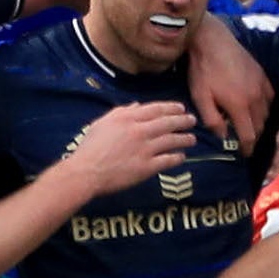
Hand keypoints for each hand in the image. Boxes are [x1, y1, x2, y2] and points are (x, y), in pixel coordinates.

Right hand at [66, 99, 196, 196]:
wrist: (86, 172)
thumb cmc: (90, 148)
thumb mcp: (102, 123)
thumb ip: (120, 112)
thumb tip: (137, 106)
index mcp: (127, 118)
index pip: (156, 109)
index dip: (172, 107)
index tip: (181, 108)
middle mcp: (139, 131)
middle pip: (168, 123)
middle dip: (183, 120)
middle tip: (192, 120)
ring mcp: (145, 149)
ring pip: (172, 140)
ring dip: (184, 139)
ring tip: (192, 139)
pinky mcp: (147, 167)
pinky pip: (168, 160)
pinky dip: (177, 157)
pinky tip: (182, 156)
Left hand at [187, 16, 273, 151]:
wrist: (212, 41)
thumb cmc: (202, 70)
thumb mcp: (200, 97)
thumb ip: (212, 120)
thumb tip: (222, 135)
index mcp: (239, 106)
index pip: (249, 135)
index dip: (248, 148)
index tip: (245, 154)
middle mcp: (255, 98)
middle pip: (260, 126)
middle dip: (253, 136)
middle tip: (243, 139)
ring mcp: (261, 86)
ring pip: (266, 113)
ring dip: (259, 122)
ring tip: (248, 124)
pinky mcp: (263, 75)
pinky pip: (270, 97)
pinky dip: (265, 106)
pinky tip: (256, 106)